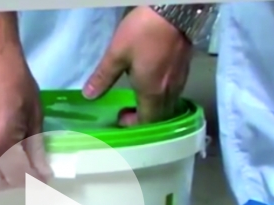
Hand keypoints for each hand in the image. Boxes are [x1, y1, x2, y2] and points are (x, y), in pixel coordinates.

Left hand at [84, 5, 193, 124]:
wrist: (174, 11)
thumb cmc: (143, 33)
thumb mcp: (117, 54)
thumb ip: (103, 77)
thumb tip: (88, 96)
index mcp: (152, 93)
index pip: (147, 122)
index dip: (133, 125)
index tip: (121, 117)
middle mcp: (169, 92)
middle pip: (159, 117)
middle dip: (143, 118)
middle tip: (127, 111)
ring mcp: (180, 81)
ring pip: (168, 105)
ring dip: (153, 108)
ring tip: (139, 98)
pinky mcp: (185, 69)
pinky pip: (174, 93)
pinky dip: (162, 96)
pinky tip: (153, 84)